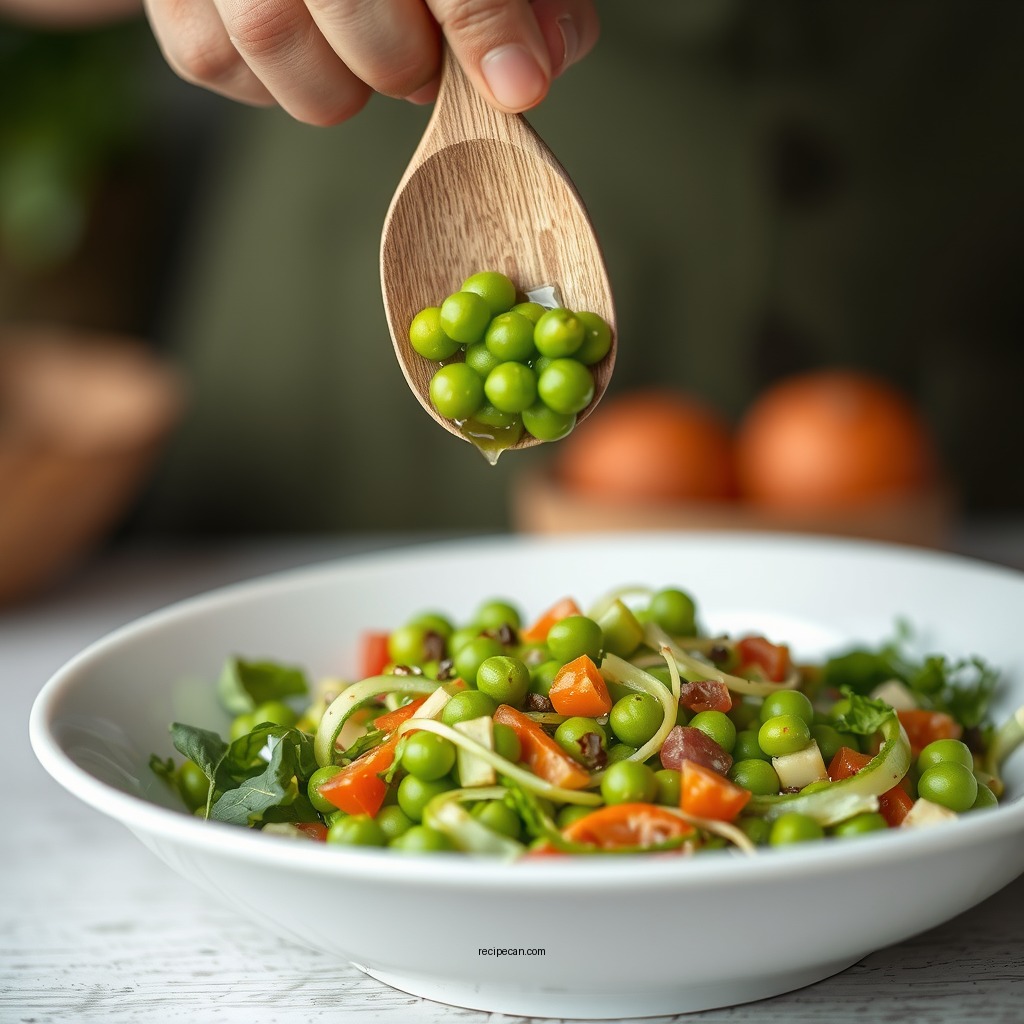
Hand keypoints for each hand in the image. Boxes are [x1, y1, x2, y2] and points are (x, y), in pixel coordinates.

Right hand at [142, 0, 599, 124]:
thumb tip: (530, 69)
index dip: (482, 23)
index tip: (517, 87)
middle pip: (350, 4)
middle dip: (405, 62)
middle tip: (425, 64)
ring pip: (268, 38)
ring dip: (339, 85)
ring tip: (366, 55)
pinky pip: (215, 63)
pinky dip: (275, 84)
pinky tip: (308, 49)